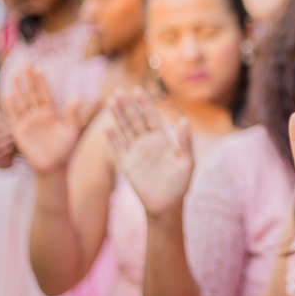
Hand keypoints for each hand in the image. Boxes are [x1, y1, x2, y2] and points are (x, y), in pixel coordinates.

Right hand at [2, 66, 88, 173]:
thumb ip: (73, 115)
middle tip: (26, 64)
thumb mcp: (72, 131)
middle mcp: (39, 115)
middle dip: (29, 80)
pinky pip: (14, 115)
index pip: (45, 94)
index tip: (39, 69)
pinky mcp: (20, 131)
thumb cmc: (65, 150)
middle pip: (32, 94)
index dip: (42, 82)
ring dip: (19, 89)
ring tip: (15, 75)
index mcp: (52, 114)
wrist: (54, 167)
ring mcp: (28, 122)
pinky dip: (11, 106)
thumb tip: (75, 97)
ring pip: (22, 101)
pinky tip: (8, 94)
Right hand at [107, 88, 192, 217]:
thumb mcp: (186, 162)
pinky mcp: (128, 164)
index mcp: (162, 140)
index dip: (145, 104)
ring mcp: (136, 152)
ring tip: (111, 101)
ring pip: (125, 129)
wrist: (166, 205)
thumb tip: (185, 120)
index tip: (138, 90)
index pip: (152, 117)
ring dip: (118, 116)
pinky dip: (113, 138)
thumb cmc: (180, 185)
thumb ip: (185, 142)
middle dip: (128, 105)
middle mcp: (148, 143)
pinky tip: (107, 128)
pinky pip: (118, 148)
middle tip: (119, 90)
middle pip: (136, 119)